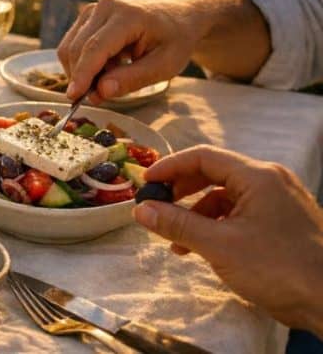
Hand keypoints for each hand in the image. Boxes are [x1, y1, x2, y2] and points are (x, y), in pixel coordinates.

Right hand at [56, 0, 208, 102]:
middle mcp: (105, 7)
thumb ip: (132, 79)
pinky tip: (106, 66)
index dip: (82, 74)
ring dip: (82, 71)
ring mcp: (93, 9)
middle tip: (100, 96)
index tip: (74, 97)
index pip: (95, 47)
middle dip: (82, 77)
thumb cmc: (175, 42)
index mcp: (129, 16)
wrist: (178, 18)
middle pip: (78, 48)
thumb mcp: (164, 66)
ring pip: (70, 48)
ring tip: (112, 76)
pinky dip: (83, 63)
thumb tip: (100, 91)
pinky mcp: (86, 16)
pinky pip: (72, 45)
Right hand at [133, 145, 322, 335]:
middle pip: (214, 173)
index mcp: (257, 176)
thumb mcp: (219, 245)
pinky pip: (241, 213)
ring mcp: (279, 201)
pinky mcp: (282, 222)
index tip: (145, 184)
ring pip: (226, 196)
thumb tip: (140, 210)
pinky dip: (217, 225)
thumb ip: (177, 224)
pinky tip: (204, 248)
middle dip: (182, 191)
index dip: (169, 167)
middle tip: (156, 207)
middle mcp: (270, 181)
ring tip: (177, 240)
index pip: (203, 157)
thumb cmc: (277, 267)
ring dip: (197, 213)